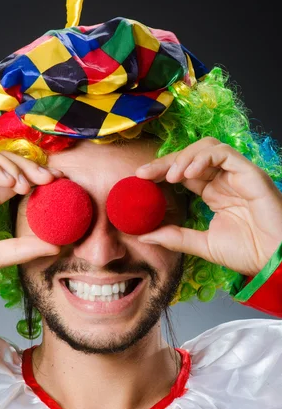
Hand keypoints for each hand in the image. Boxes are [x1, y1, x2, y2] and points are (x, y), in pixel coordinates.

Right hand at [0, 149, 62, 288]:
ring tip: (25, 184)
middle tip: (49, 178)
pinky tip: (7, 181)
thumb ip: (23, 249)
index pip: (16, 179)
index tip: (59, 182)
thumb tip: (56, 245)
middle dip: (30, 167)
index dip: (36, 176)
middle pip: (6, 164)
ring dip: (12, 166)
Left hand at [136, 137, 281, 276]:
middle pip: (190, 157)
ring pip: (206, 147)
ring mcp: (237, 174)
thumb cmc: (248, 252)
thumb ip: (176, 237)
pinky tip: (188, 173)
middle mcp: (224, 179)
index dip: (161, 172)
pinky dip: (204, 158)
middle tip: (144, 174)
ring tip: (170, 176)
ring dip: (184, 157)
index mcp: (213, 193)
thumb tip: (144, 235)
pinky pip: (224, 153)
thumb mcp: (203, 244)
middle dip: (165, 162)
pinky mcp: (249, 172)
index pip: (183, 173)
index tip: (139, 179)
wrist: (274, 260)